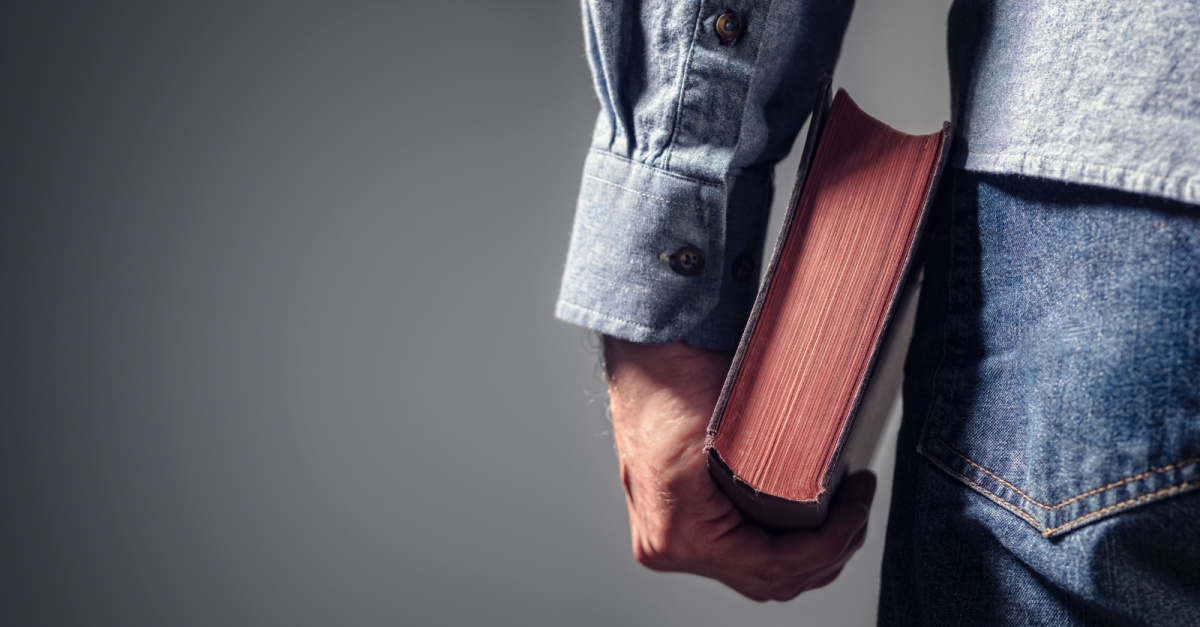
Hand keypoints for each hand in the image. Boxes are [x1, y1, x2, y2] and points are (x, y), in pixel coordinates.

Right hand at [603, 336, 876, 601]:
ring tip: (840, 515)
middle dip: (826, 552)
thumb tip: (837, 489)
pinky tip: (805, 520)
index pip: (775, 567)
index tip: (857, 508)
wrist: (644, 360)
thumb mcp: (729, 428)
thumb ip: (776, 473)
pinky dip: (778, 544)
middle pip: (770, 580)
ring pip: (757, 574)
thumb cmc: (672, 384)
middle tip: (857, 509)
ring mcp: (671, 540)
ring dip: (805, 554)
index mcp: (680, 534)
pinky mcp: (680, 524)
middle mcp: (669, 547)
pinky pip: (739, 553)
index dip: (829, 545)